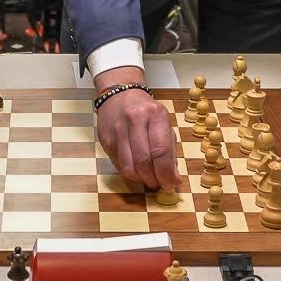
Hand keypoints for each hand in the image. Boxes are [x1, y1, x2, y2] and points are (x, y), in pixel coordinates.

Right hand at [92, 68, 180, 190]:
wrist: (120, 95)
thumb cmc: (147, 113)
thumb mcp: (164, 125)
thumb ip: (170, 152)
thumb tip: (175, 180)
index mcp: (155, 114)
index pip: (160, 150)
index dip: (166, 173)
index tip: (170, 184)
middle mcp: (135, 120)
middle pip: (143, 161)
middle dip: (153, 179)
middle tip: (159, 185)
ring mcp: (118, 130)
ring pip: (129, 167)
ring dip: (141, 180)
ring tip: (148, 179)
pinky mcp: (106, 140)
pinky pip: (118, 165)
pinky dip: (130, 174)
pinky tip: (137, 172)